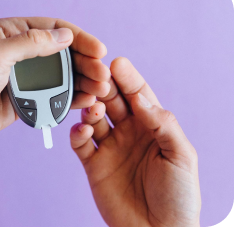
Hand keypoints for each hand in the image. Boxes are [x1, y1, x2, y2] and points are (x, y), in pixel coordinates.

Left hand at [0, 17, 109, 160]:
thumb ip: (31, 43)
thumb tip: (65, 36)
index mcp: (12, 32)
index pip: (54, 29)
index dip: (80, 38)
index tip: (99, 50)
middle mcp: (23, 52)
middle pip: (63, 53)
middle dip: (86, 63)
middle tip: (102, 75)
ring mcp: (28, 76)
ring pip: (63, 75)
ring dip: (83, 81)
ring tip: (100, 89)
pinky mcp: (30, 96)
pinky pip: (56, 93)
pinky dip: (72, 96)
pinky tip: (85, 99)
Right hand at [70, 57, 200, 226]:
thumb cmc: (177, 195)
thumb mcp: (181, 155)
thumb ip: (163, 124)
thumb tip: (142, 98)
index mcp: (151, 126)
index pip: (138, 95)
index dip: (129, 79)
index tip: (117, 63)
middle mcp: (129, 132)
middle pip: (113, 101)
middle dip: (105, 88)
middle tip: (98, 79)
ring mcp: (110, 147)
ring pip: (94, 118)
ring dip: (90, 109)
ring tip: (93, 107)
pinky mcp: (94, 164)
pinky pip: (81, 143)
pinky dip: (78, 134)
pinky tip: (83, 130)